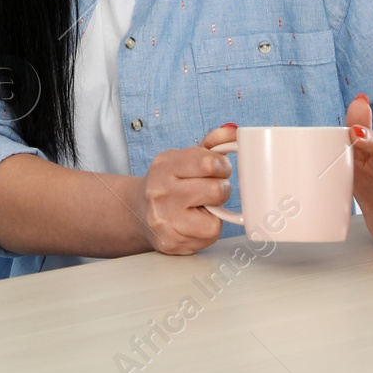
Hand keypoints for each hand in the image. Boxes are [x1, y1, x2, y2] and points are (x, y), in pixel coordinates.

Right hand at [130, 123, 237, 254]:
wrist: (138, 213)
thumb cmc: (168, 184)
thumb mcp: (182, 159)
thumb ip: (210, 145)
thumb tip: (233, 131)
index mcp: (164, 165)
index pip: (209, 162)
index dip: (222, 166)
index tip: (219, 169)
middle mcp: (160, 191)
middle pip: (217, 190)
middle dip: (221, 189)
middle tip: (211, 190)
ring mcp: (164, 218)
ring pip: (216, 216)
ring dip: (216, 211)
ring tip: (202, 207)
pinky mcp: (171, 241)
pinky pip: (210, 235)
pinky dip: (209, 229)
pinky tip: (195, 223)